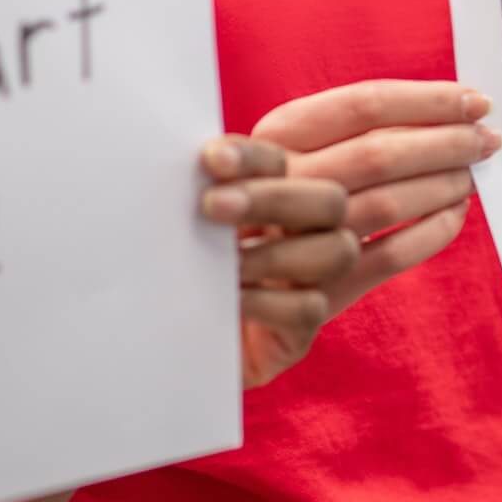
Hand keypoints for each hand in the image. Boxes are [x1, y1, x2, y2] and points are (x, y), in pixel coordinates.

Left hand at [199, 136, 357, 387]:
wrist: (164, 345)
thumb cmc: (175, 280)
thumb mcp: (186, 231)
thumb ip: (198, 197)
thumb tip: (191, 166)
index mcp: (275, 195)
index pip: (281, 162)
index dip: (253, 157)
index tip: (212, 159)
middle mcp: (306, 231)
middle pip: (329, 200)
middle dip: (273, 199)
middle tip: (212, 206)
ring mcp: (313, 280)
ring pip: (337, 251)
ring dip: (274, 253)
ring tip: (225, 264)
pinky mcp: (302, 329)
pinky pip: (309, 308)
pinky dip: (269, 301)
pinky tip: (231, 299)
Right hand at [252, 80, 499, 313]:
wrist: (212, 300)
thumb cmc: (263, 213)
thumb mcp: (289, 160)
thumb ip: (348, 137)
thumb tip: (448, 111)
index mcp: (270, 139)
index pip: (360, 106)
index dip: (427, 101)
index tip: (477, 100)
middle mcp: (274, 185)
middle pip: (379, 153)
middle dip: (447, 143)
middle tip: (490, 139)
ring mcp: (286, 243)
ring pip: (385, 204)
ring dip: (442, 186)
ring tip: (473, 175)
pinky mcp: (307, 295)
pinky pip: (387, 258)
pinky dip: (430, 233)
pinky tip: (454, 216)